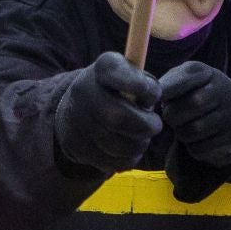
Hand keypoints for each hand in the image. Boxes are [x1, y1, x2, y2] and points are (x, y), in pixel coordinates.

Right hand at [54, 52, 161, 173]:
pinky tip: (128, 149)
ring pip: (117, 145)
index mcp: (102, 68)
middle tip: (154, 125)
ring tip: (140, 137)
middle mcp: (83, 90)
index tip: (151, 94)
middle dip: (144, 126)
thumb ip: (145, 84)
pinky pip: (113, 162)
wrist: (78, 111)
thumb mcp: (131, 77)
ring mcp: (76, 120)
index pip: (116, 71)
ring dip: (138, 144)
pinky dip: (128, 158)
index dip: (139, 85)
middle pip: (117, 117)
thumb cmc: (117, 92)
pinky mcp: (76, 146)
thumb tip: (153, 97)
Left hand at [157, 62, 230, 170]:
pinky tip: (199, 140)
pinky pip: (202, 149)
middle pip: (191, 105)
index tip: (158, 99)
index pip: (183, 79)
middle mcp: (226, 91)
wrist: (230, 115)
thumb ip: (166, 84)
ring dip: (181, 134)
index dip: (166, 92)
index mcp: (208, 73)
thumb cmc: (195, 95)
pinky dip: (193, 148)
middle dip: (173, 115)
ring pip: (194, 131)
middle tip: (172, 117)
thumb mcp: (182, 81)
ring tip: (185, 128)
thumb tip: (148, 98)